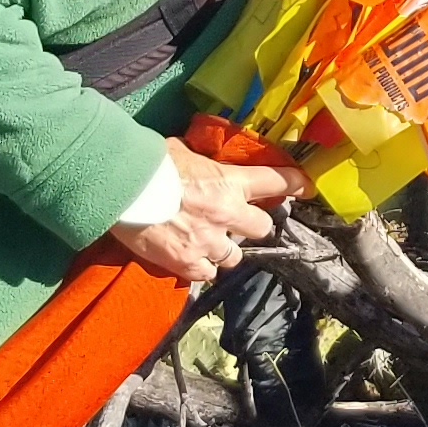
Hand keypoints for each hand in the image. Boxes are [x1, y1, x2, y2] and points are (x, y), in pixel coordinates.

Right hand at [109, 140, 306, 283]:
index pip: (276, 182)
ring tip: (205, 243)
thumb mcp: (183, 152)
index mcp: (229, 182)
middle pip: (261, 229)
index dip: (294, 184)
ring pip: (234, 258)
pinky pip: (206, 274)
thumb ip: (202, 163)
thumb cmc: (148, 164)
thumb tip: (202, 161)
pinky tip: (189, 259)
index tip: (306, 186)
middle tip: (237, 223)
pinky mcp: (187, 264)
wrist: (121, 189)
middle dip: (252, 226)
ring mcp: (208, 242)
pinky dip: (200, 268)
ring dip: (224, 251)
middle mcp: (226, 214)